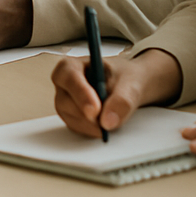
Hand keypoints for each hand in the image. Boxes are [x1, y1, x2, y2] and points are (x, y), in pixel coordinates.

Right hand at [51, 49, 182, 138]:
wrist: (130, 86)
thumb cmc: (125, 77)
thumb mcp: (131, 83)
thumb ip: (122, 100)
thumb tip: (108, 121)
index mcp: (72, 65)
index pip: (68, 77)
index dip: (80, 93)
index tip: (95, 109)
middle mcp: (64, 83)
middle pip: (65, 101)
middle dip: (86, 115)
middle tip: (106, 123)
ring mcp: (65, 100)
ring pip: (69, 117)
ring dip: (90, 125)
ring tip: (110, 122)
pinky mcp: (71, 116)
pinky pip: (76, 128)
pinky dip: (91, 131)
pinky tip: (104, 126)